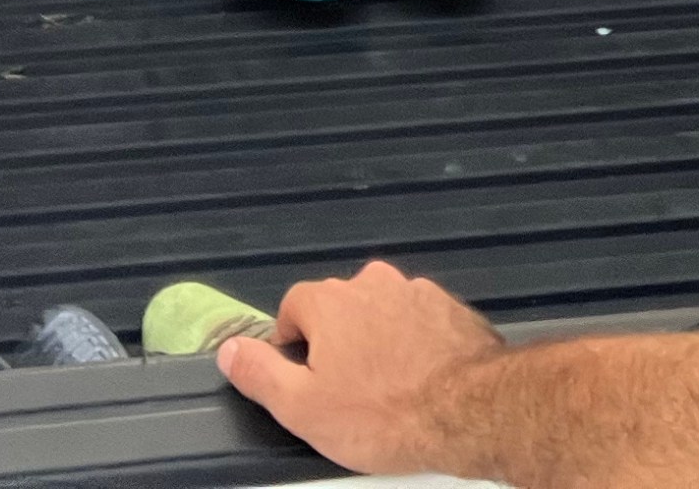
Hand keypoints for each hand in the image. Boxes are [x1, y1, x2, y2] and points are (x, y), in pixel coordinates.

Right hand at [216, 260, 504, 474]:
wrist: (467, 411)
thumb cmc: (385, 414)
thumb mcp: (302, 407)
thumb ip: (260, 373)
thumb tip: (231, 351)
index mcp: (331, 301)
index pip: (293, 307)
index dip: (292, 344)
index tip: (304, 376)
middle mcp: (372, 284)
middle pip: (339, 309)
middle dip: (338, 345)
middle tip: (348, 392)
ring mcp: (414, 292)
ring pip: (381, 314)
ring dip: (378, 342)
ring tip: (387, 391)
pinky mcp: (449, 308)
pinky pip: (418, 322)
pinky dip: (415, 344)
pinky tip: (419, 380)